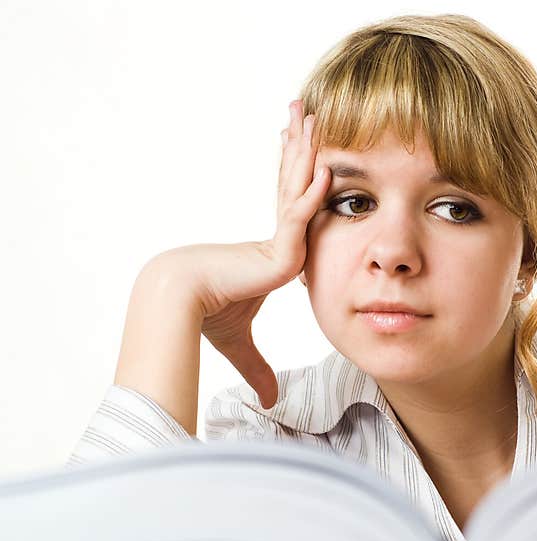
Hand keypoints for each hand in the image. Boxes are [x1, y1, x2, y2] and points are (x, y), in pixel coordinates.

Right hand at [153, 99, 329, 407]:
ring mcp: (277, 238)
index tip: (309, 154)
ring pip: (300, 188)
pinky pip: (301, 216)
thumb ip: (260, 367)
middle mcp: (276, 237)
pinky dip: (315, 193)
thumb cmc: (203, 318)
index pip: (293, 208)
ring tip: (313, 112)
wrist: (175, 306)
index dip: (300, 179)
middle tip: (306, 110)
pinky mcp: (278, 249)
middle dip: (301, 145)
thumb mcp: (241, 344)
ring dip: (308, 150)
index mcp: (271, 251)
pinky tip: (329, 169)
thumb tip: (270, 403)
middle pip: (296, 183)